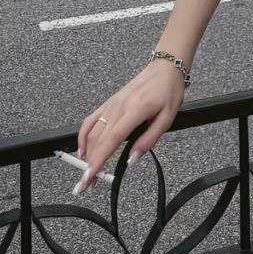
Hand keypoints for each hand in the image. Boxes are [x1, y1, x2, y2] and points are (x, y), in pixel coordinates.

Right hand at [74, 60, 186, 193]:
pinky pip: (91, 119)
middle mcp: (119, 107)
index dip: (98, 160)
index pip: (111, 140)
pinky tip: (82, 150)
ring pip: (92, 132)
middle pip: (98, 140)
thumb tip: (131, 160)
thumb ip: (149, 139)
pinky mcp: (109, 102)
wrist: (165, 67)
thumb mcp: (168, 117)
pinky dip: (83, 136)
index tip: (89, 177)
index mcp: (135, 110)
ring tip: (86, 173)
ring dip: (85, 154)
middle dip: (88, 165)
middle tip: (85, 186)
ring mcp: (112, 104)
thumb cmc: (169, 91)